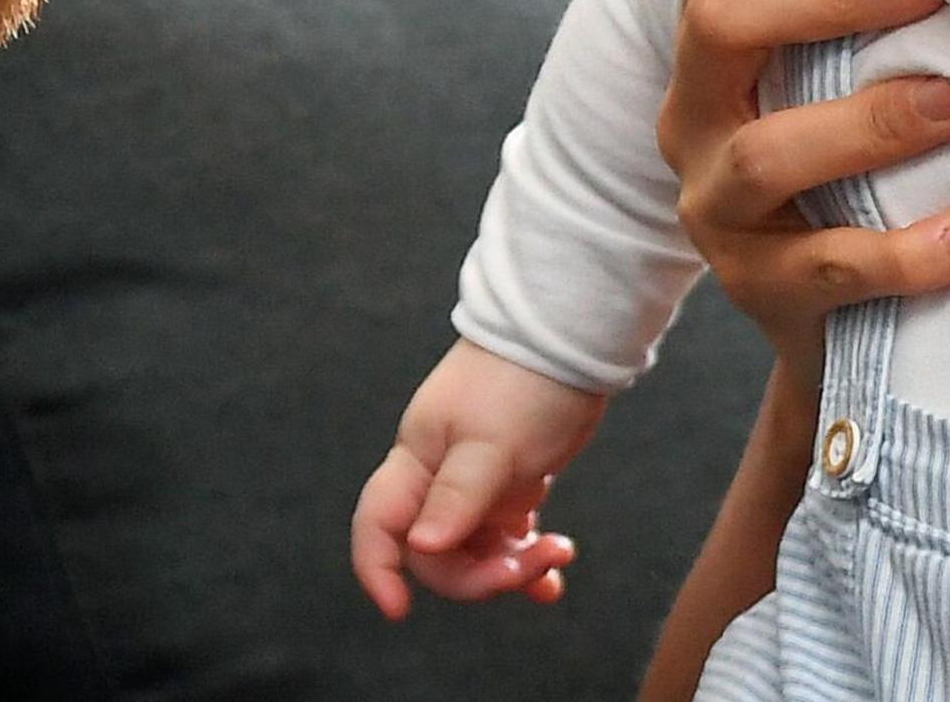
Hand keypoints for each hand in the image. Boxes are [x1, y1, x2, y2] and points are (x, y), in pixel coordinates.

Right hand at [350, 340, 608, 618]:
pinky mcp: (511, 483)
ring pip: (476, 549)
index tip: (400, 610)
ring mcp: (475, 483)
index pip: (379, 525)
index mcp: (418, 461)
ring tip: (557, 555)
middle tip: (530, 566)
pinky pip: (508, 536)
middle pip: (436, 553)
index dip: (379, 569)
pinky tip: (554, 572)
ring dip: (512, 567)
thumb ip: (457, 496)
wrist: (571, 339)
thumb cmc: (525, 381)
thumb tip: (422, 546)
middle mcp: (439, 478)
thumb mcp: (492, 442)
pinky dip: (528, 556)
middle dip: (480, 573)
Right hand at [659, 0, 949, 364]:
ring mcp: (715, 200)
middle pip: (716, 14)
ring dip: (875, 123)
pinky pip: (821, 266)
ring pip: (764, 151)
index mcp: (716, 26)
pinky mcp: (756, 287)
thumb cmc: (866, 150)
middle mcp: (696, 103)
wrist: (840, 320)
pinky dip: (902, 253)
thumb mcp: (851, 57)